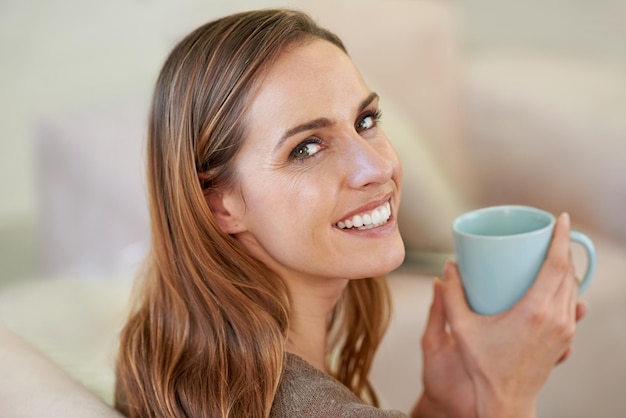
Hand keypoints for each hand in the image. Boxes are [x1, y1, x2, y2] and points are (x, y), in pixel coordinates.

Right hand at [416, 213, 586, 417]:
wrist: (506, 399)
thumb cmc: (484, 366)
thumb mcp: (461, 328)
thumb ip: (450, 295)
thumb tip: (447, 267)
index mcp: (534, 311)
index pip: (556, 265)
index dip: (561, 238)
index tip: (562, 219)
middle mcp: (556, 318)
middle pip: (568, 272)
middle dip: (563, 248)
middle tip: (551, 232)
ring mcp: (565, 330)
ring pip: (573, 288)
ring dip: (567, 267)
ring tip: (553, 253)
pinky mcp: (566, 338)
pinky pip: (572, 304)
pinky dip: (567, 287)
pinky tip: (557, 284)